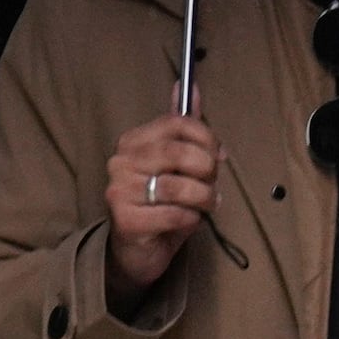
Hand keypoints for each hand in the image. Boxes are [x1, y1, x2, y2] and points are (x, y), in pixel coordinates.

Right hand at [104, 113, 220, 301]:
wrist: (136, 251)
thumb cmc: (160, 204)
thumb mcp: (174, 164)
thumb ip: (183, 127)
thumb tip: (190, 87)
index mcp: (132, 141)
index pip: (177, 123)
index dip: (206, 138)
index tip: (219, 155)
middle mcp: (120, 162)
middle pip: (178, 153)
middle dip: (206, 170)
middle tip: (212, 185)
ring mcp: (119, 191)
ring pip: (178, 186)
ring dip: (203, 198)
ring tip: (206, 205)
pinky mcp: (125, 220)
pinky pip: (174, 214)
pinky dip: (190, 219)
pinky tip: (187, 221)